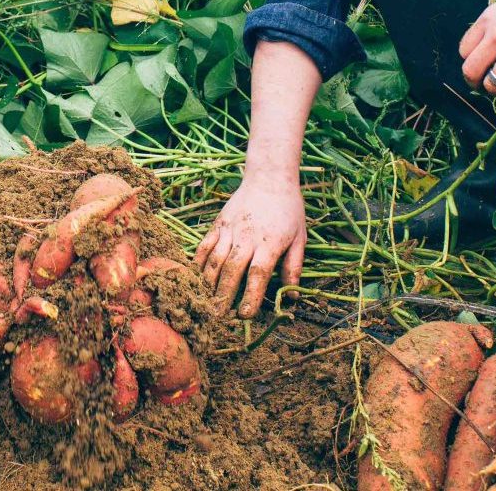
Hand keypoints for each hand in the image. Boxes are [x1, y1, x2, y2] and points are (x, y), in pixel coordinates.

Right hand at [194, 175, 306, 317]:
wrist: (270, 178)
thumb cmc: (289, 210)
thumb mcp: (299, 238)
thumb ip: (294, 267)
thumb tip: (292, 296)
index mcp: (269, 243)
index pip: (258, 274)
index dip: (251, 296)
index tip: (246, 315)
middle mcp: (247, 238)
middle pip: (232, 270)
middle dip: (224, 296)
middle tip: (218, 316)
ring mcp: (229, 230)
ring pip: (214, 260)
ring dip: (209, 283)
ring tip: (205, 301)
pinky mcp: (218, 223)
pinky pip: (204, 245)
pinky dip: (198, 263)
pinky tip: (196, 277)